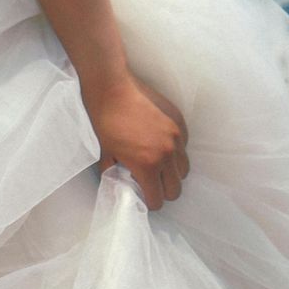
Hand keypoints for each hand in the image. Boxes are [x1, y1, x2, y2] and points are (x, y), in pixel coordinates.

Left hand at [83, 69, 189, 209]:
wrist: (111, 87)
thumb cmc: (104, 120)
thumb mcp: (105, 153)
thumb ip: (115, 173)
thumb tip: (120, 184)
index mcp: (148, 165)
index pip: (158, 200)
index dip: (149, 201)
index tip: (142, 195)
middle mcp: (168, 154)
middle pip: (176, 189)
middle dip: (162, 190)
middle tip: (149, 183)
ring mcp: (177, 137)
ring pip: (183, 169)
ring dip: (172, 172)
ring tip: (156, 164)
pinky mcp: (180, 122)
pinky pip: (184, 147)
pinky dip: (175, 151)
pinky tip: (158, 143)